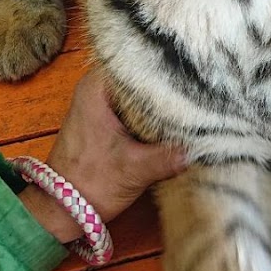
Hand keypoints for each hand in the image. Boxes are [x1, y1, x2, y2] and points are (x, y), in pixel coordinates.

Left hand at [21, 70, 186, 242]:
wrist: (62, 210)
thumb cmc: (90, 185)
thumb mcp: (134, 169)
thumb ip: (169, 155)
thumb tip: (207, 145)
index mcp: (97, 88)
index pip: (137, 60)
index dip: (167, 64)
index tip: (195, 69)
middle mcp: (98, 88)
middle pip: (142, 74)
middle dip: (170, 82)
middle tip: (203, 85)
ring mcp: (102, 104)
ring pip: (141, 92)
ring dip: (164, 99)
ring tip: (197, 98)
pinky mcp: (108, 120)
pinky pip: (137, 107)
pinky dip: (155, 113)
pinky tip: (180, 117)